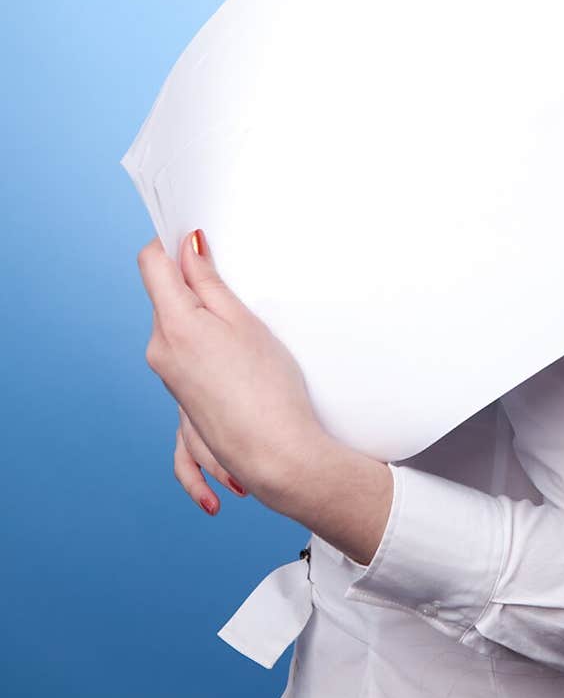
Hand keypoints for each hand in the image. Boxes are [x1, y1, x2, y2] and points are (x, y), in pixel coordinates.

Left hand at [137, 229, 327, 515]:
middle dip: (192, 288)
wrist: (278, 455)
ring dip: (202, 325)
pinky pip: (181, 379)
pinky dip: (196, 365)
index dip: (170, 244)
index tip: (196, 242)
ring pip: (175, 334)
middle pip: (165, 300)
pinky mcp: (183, 407)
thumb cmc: (269, 387)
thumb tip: (185, 247)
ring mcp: (168, 381)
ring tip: (244, 340)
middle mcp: (160, 352)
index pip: (151, 264)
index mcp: (173, 325)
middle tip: (235, 291)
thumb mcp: (243, 321)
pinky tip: (216, 373)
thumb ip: (207, 282)